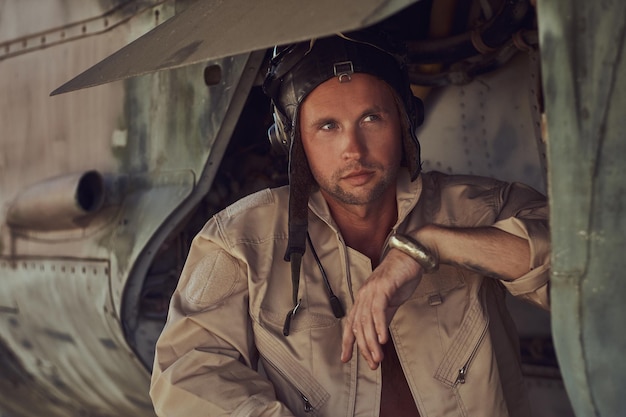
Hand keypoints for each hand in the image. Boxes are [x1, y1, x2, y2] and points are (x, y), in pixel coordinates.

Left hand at [340, 248, 422, 369]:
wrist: (411, 257)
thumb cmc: (400, 277)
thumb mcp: (390, 301)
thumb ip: (383, 316)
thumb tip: (379, 334)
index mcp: (363, 299)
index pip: (351, 324)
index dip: (347, 342)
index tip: (346, 359)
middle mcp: (363, 295)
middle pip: (358, 326)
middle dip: (364, 348)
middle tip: (372, 364)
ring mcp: (371, 290)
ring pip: (366, 320)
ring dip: (372, 341)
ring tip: (377, 358)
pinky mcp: (383, 286)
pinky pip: (378, 309)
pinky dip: (380, 325)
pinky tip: (383, 339)